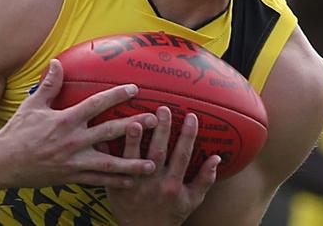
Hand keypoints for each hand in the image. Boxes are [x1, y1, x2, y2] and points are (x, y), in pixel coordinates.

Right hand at [0, 59, 158, 188]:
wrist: (1, 164)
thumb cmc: (17, 132)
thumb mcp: (32, 105)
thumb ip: (49, 85)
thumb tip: (58, 62)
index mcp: (65, 121)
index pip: (95, 105)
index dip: (116, 95)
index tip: (134, 88)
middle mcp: (72, 142)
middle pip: (109, 132)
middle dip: (134, 126)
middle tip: (155, 121)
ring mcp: (73, 162)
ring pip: (109, 163)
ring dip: (132, 163)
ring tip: (153, 164)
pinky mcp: (71, 178)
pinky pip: (97, 181)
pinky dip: (115, 181)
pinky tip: (131, 182)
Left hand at [107, 106, 219, 225]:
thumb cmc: (170, 214)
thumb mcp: (192, 200)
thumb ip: (205, 179)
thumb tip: (217, 157)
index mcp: (173, 185)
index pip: (182, 156)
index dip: (188, 136)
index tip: (191, 116)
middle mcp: (154, 184)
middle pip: (158, 153)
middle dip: (161, 130)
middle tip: (163, 109)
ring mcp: (134, 186)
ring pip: (133, 160)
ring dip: (134, 140)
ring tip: (135, 120)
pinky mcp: (116, 189)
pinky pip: (111, 169)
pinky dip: (108, 153)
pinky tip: (105, 137)